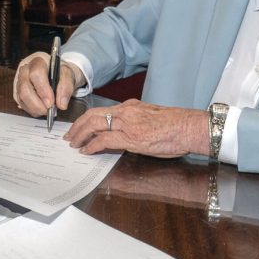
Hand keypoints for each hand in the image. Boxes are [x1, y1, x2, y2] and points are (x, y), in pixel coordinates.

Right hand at [13, 52, 81, 117]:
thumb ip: (66, 87)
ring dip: (35, 108)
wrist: (56, 73)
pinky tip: (42, 109)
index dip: (43, 90)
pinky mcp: (18, 92)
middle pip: (25, 88)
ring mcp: (19, 82)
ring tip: (48, 110)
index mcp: (37, 62)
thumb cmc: (59, 72)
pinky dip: (33, 110)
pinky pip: (22, 104)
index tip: (51, 103)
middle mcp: (25, 71)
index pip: (36, 74)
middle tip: (49, 110)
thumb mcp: (68, 75)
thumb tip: (61, 104)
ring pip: (22, 98)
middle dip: (37, 103)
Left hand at [63, 100, 209, 157]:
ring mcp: (127, 124)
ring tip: (73, 143)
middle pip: (93, 115)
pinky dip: (92, 145)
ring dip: (80, 135)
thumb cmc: (176, 125)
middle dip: (77, 125)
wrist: (189, 127)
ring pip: (94, 124)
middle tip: (69, 135)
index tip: (81, 126)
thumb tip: (128, 132)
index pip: (103, 111)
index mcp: (131, 107)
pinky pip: (104, 139)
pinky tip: (86, 151)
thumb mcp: (152, 118)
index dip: (88, 119)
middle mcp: (126, 112)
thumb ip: (137, 122)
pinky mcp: (131, 137)